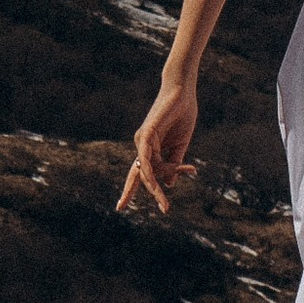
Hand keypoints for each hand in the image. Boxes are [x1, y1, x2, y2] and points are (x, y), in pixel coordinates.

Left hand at [118, 79, 197, 216]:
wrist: (184, 93)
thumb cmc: (182, 115)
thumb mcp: (180, 145)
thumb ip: (173, 164)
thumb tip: (167, 185)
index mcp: (150, 149)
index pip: (138, 173)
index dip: (129, 190)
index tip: (120, 207)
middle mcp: (142, 145)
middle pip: (140, 175)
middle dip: (142, 193)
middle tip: (151, 209)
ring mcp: (143, 139)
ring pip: (146, 170)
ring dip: (156, 188)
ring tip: (165, 203)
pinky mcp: (147, 132)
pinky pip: (146, 157)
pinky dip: (150, 171)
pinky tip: (156, 183)